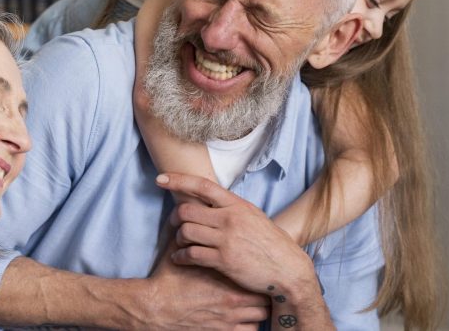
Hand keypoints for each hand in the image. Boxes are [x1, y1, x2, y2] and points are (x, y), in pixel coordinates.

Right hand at [137, 231, 268, 330]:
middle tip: (255, 287)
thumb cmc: (167, 281)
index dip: (257, 273)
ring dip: (257, 310)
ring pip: (261, 316)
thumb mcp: (179, 253)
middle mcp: (233, 300)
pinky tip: (242, 319)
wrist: (155, 308)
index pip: (256, 274)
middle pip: (264, 297)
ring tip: (250, 304)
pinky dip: (249, 325)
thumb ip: (190, 236)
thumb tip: (190, 214)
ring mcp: (229, 319)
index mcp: (226, 277)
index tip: (254, 270)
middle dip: (261, 292)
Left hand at [156, 173, 316, 296]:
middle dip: (174, 218)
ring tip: (180, 243)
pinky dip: (180, 256)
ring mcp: (226, 240)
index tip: (160, 179)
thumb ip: (231, 209)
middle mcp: (230, 219)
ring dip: (177, 238)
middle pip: (186, 211)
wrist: (288, 270)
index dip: (179, 180)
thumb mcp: (253, 217)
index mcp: (237, 205)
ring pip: (186, 232)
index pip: (203, 186)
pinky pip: (191, 255)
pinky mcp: (224, 261)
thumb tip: (210, 201)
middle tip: (173, 224)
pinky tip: (179, 258)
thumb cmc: (271, 243)